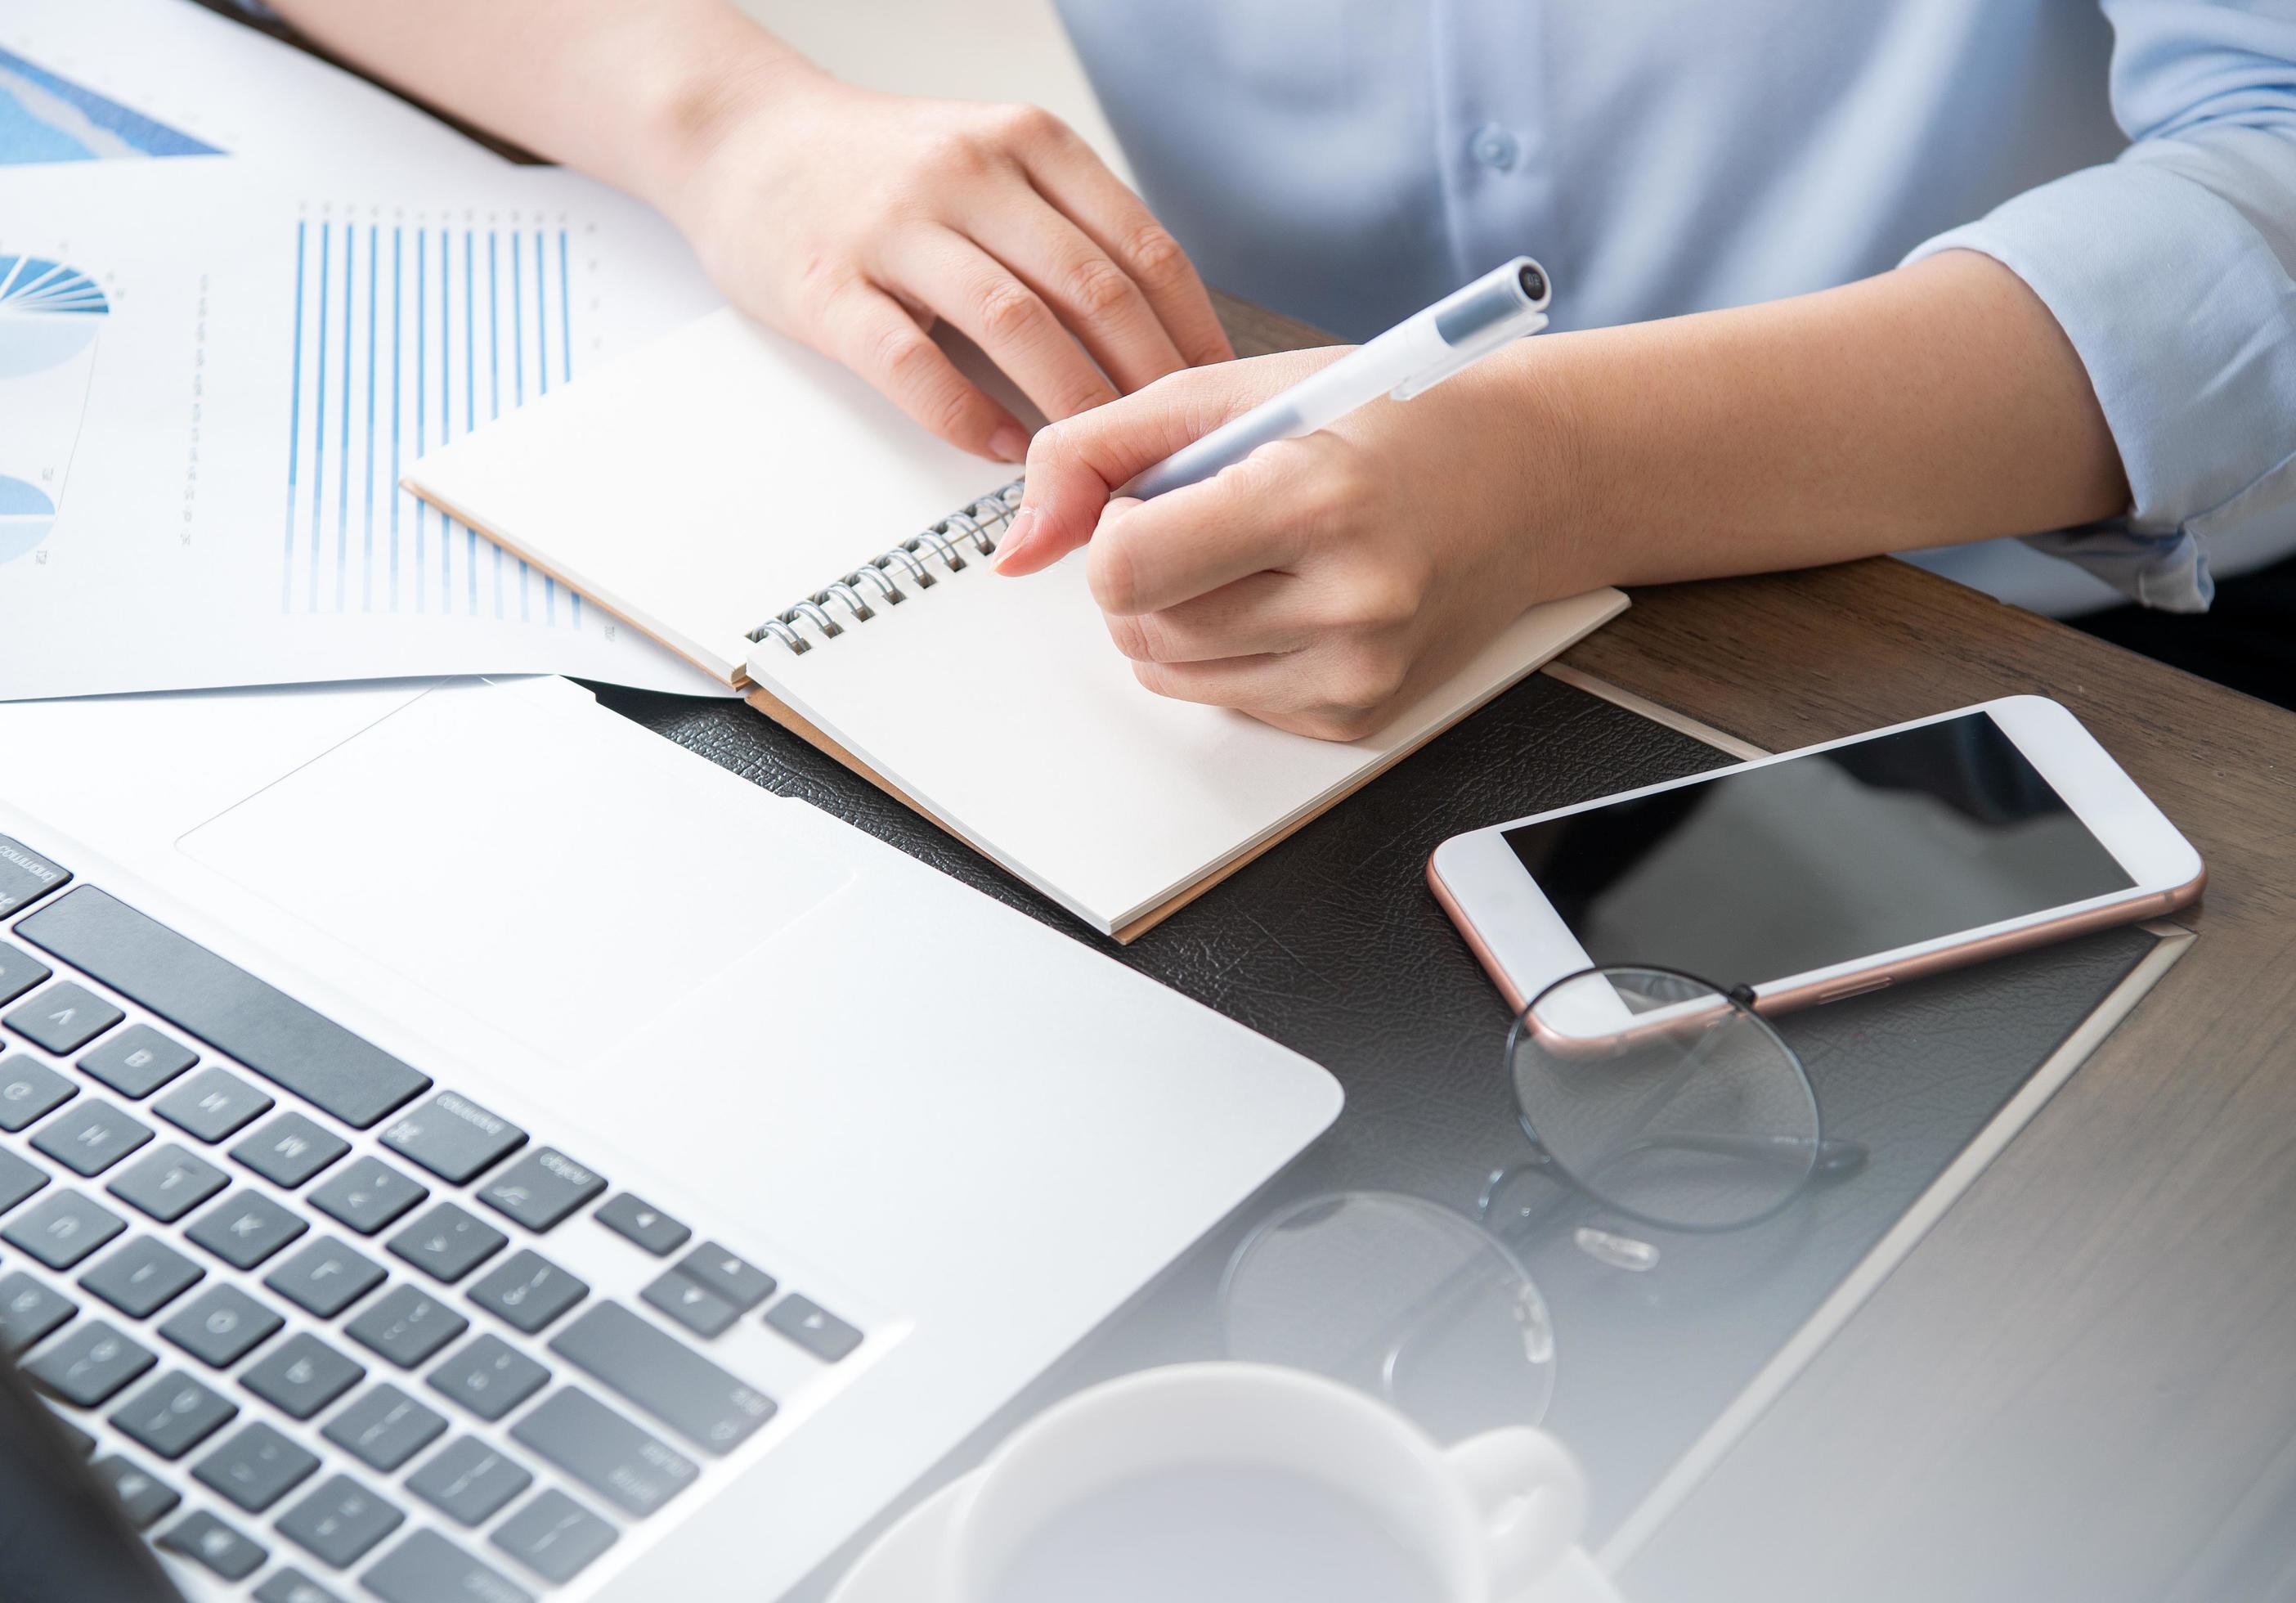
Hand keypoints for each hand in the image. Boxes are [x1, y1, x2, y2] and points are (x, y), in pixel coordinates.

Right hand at [667, 69, 1233, 461]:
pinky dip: (970, 419)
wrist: (741, 140)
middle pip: (1093, 292)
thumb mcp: (993, 165)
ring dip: (1073, 410)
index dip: (1193, 336)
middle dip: (1149, 388)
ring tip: (1103, 467)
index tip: (1220, 402)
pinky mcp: (829, 287)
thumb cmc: (878, 172)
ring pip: (1016, 326)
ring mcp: (895, 228)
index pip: (1144, 248)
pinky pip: (914, 365)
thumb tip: (1164, 340)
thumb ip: (1070, 231)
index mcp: (1028, 144)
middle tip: (1175, 457)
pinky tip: (1005, 452)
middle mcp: (968, 173)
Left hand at [996, 347, 1578, 740]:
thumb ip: (1101, 449)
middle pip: (1139, 630)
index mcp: (1317, 498)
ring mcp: (1358, 674)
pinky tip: (1295, 594)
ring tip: (1253, 552)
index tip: (1150, 501)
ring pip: (1169, 675)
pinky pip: (1228, 700)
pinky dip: (1232, 650)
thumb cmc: (1393, 423)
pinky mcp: (1358, 718)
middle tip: (1211, 518)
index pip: (1125, 567)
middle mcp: (1348, 601)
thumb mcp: (1241, 394)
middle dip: (1140, 575)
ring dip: (1176, 616)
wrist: (1528, 481)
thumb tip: (1013, 548)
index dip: (1111, 534)